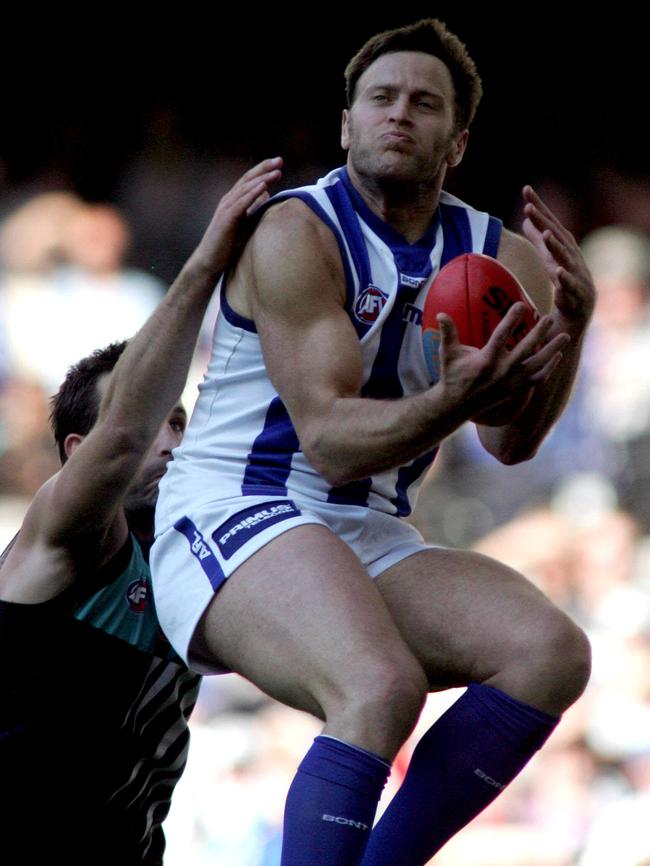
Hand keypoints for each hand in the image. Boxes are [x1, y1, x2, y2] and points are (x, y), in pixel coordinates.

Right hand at [189, 156, 282, 276]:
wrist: (209, 260)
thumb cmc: (226, 244)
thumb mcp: (244, 222)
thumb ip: (253, 207)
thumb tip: (267, 194)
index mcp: (234, 200)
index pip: (250, 180)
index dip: (264, 170)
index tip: (279, 164)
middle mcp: (229, 200)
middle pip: (248, 179)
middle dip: (264, 168)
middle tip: (280, 160)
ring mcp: (226, 208)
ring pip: (246, 188)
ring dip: (262, 178)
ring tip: (276, 171)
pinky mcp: (226, 218)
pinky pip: (241, 203)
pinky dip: (253, 193)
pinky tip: (264, 187)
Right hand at [437, 302, 569, 417]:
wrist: (457, 406)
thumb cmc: (452, 376)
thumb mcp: (447, 354)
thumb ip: (447, 333)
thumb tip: (441, 314)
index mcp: (485, 361)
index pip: (501, 337)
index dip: (511, 320)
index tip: (521, 305)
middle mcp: (502, 372)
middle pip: (525, 349)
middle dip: (539, 333)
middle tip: (550, 318)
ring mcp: (511, 382)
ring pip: (537, 365)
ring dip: (552, 350)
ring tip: (565, 336)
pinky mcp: (516, 390)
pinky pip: (538, 379)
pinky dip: (549, 368)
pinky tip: (557, 355)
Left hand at [522, 185, 594, 329]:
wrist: (577, 315)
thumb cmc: (563, 286)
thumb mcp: (548, 261)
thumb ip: (538, 242)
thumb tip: (527, 220)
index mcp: (565, 249)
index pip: (550, 223)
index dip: (540, 207)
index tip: (526, 189)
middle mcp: (573, 258)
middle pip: (557, 237)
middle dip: (544, 221)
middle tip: (528, 207)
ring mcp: (577, 276)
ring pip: (566, 260)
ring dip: (556, 246)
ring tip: (546, 234)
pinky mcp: (577, 296)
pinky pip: (571, 288)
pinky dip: (565, 280)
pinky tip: (559, 272)